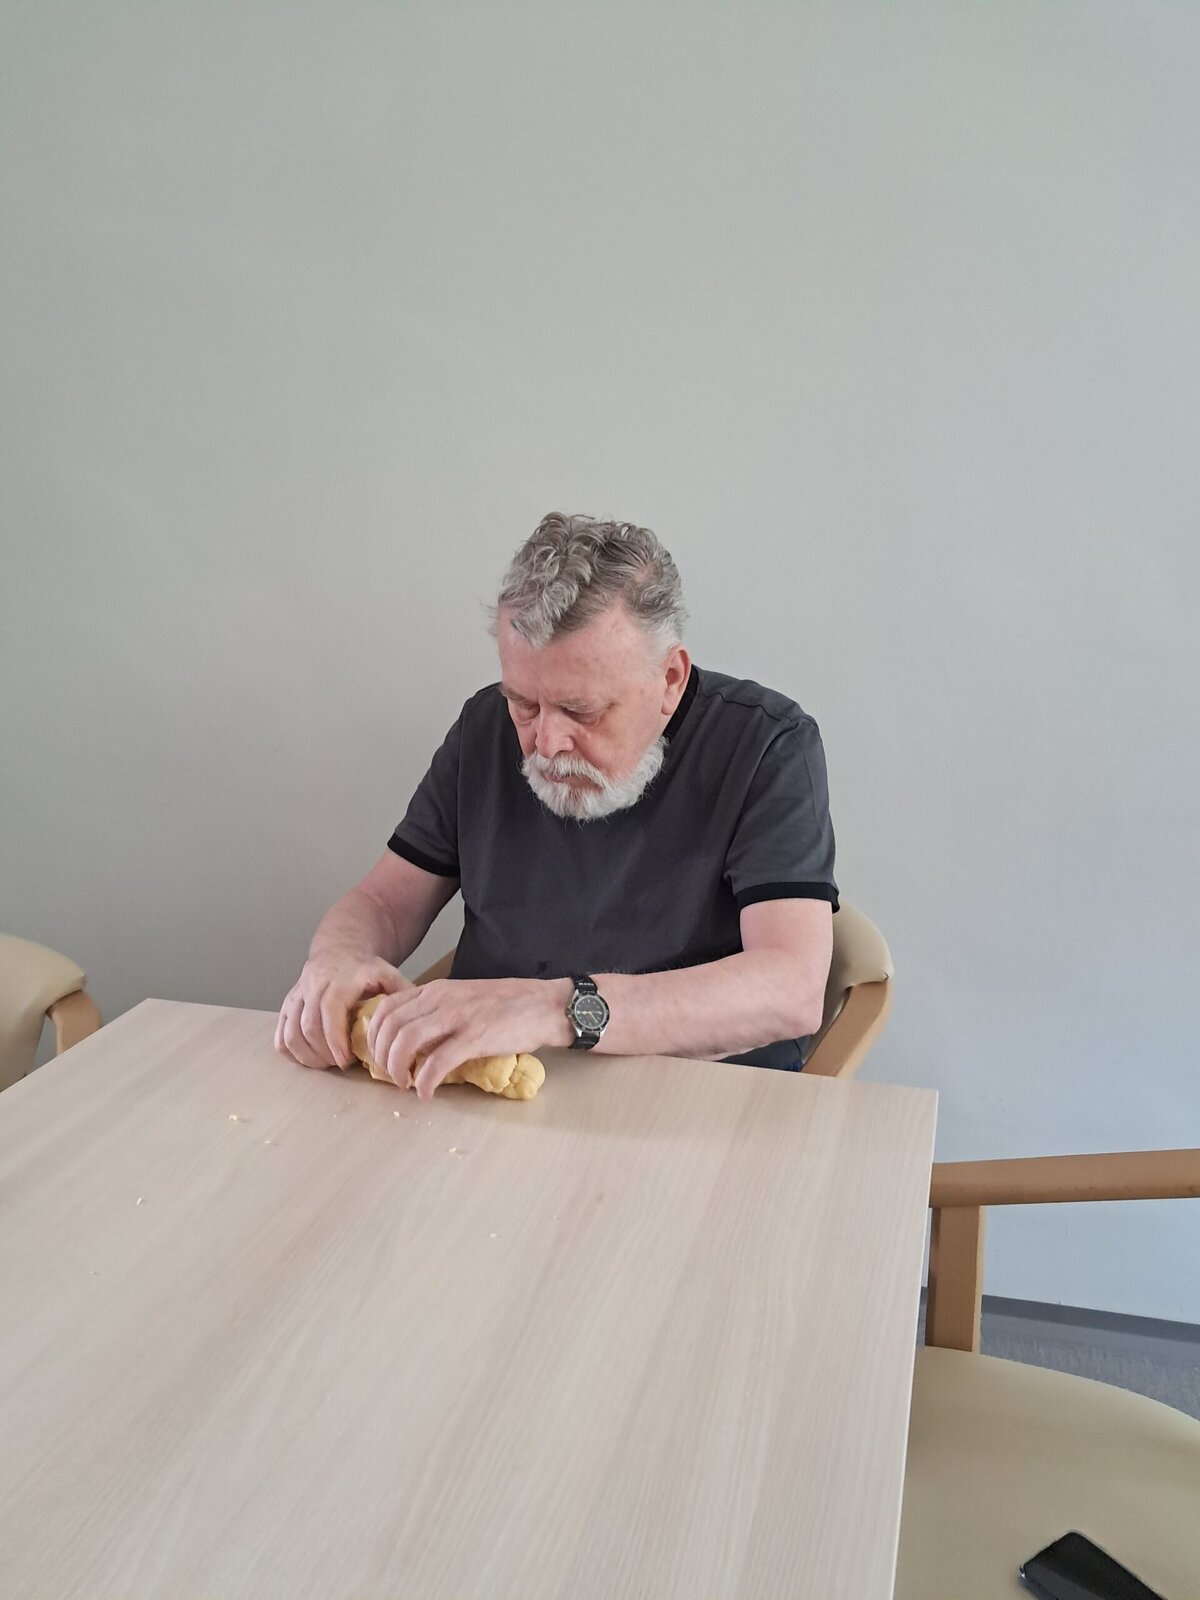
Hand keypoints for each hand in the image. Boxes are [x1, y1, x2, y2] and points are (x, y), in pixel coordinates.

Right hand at [275, 956, 411, 1069]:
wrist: (339, 949)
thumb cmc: (365, 968)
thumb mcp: (388, 974)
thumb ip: (402, 994)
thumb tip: (418, 1020)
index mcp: (339, 979)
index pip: (329, 1011)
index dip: (335, 1040)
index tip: (346, 1061)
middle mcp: (313, 985)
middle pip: (308, 1026)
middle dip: (323, 1053)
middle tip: (340, 1065)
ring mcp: (297, 995)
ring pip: (291, 1032)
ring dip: (307, 1055)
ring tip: (326, 1064)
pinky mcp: (288, 1004)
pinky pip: (280, 1033)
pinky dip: (291, 1051)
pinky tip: (308, 1058)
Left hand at [366, 977, 570, 1098]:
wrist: (545, 1005)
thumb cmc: (509, 1004)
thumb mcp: (464, 996)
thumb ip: (438, 1009)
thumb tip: (414, 1036)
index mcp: (436, 989)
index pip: (387, 1008)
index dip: (374, 1036)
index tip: (378, 1055)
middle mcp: (441, 999)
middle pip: (391, 1027)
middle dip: (382, 1057)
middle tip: (390, 1076)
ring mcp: (457, 1017)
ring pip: (406, 1043)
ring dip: (398, 1069)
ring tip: (405, 1084)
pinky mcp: (474, 1038)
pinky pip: (437, 1063)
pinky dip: (425, 1081)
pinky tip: (427, 1093)